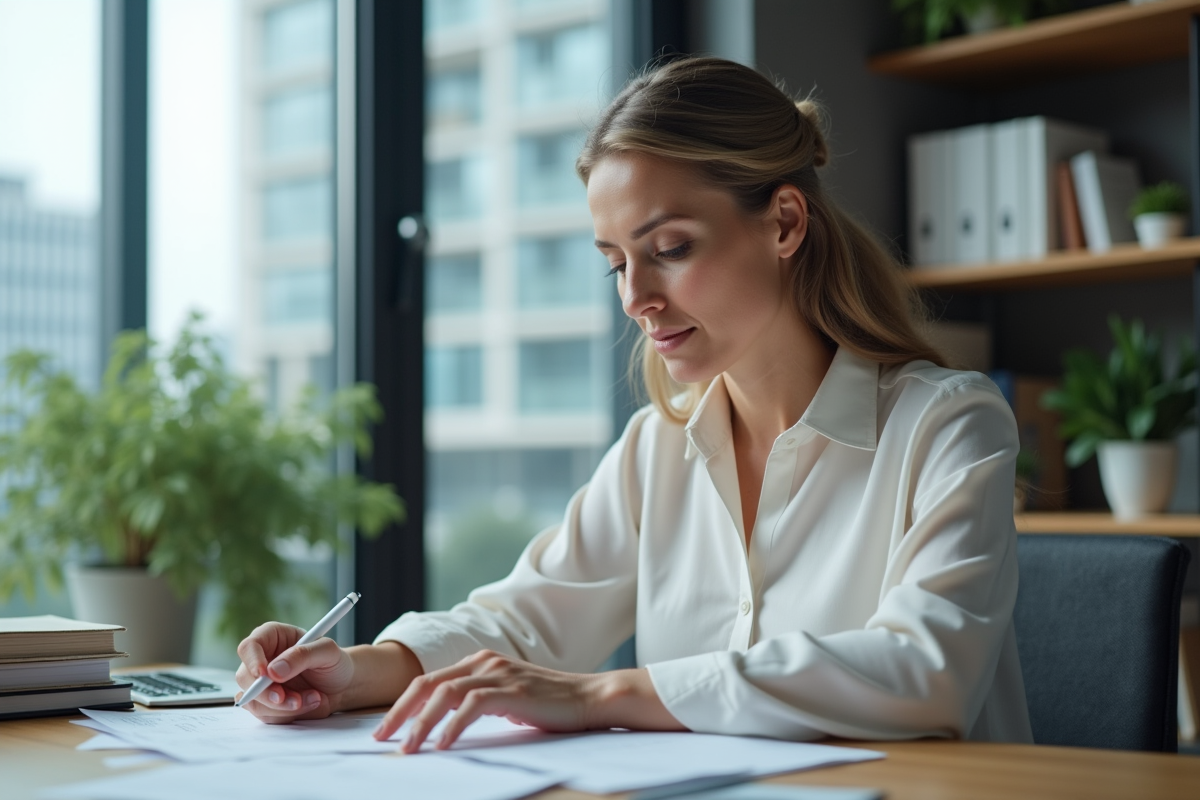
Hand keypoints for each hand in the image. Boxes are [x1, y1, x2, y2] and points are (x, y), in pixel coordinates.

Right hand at [235, 621, 355, 723]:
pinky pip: (264, 715)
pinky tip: (307, 704)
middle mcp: (262, 660)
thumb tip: (274, 671)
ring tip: (314, 697)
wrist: (342, 686)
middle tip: (294, 699)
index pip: (249, 647)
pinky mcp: (266, 703)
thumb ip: (301, 655)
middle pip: (245, 678)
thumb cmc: (334, 662)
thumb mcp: (327, 651)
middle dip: (268, 693)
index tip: (265, 675)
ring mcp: (261, 683)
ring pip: (254, 701)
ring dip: (284, 707)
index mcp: (272, 637)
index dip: (252, 661)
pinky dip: (286, 715)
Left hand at [371, 649, 685, 751]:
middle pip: (428, 684)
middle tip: (382, 739)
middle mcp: (484, 662)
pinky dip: (452, 725)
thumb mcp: (507, 699)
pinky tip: (442, 745)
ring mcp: (498, 674)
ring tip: (408, 749)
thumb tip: (444, 726)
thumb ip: (479, 703)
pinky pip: (472, 705)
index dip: (403, 705)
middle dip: (400, 713)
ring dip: (421, 723)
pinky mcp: (512, 690)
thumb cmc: (551, 704)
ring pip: (444, 694)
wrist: (591, 697)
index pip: (429, 681)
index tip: (386, 729)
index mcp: (480, 661)